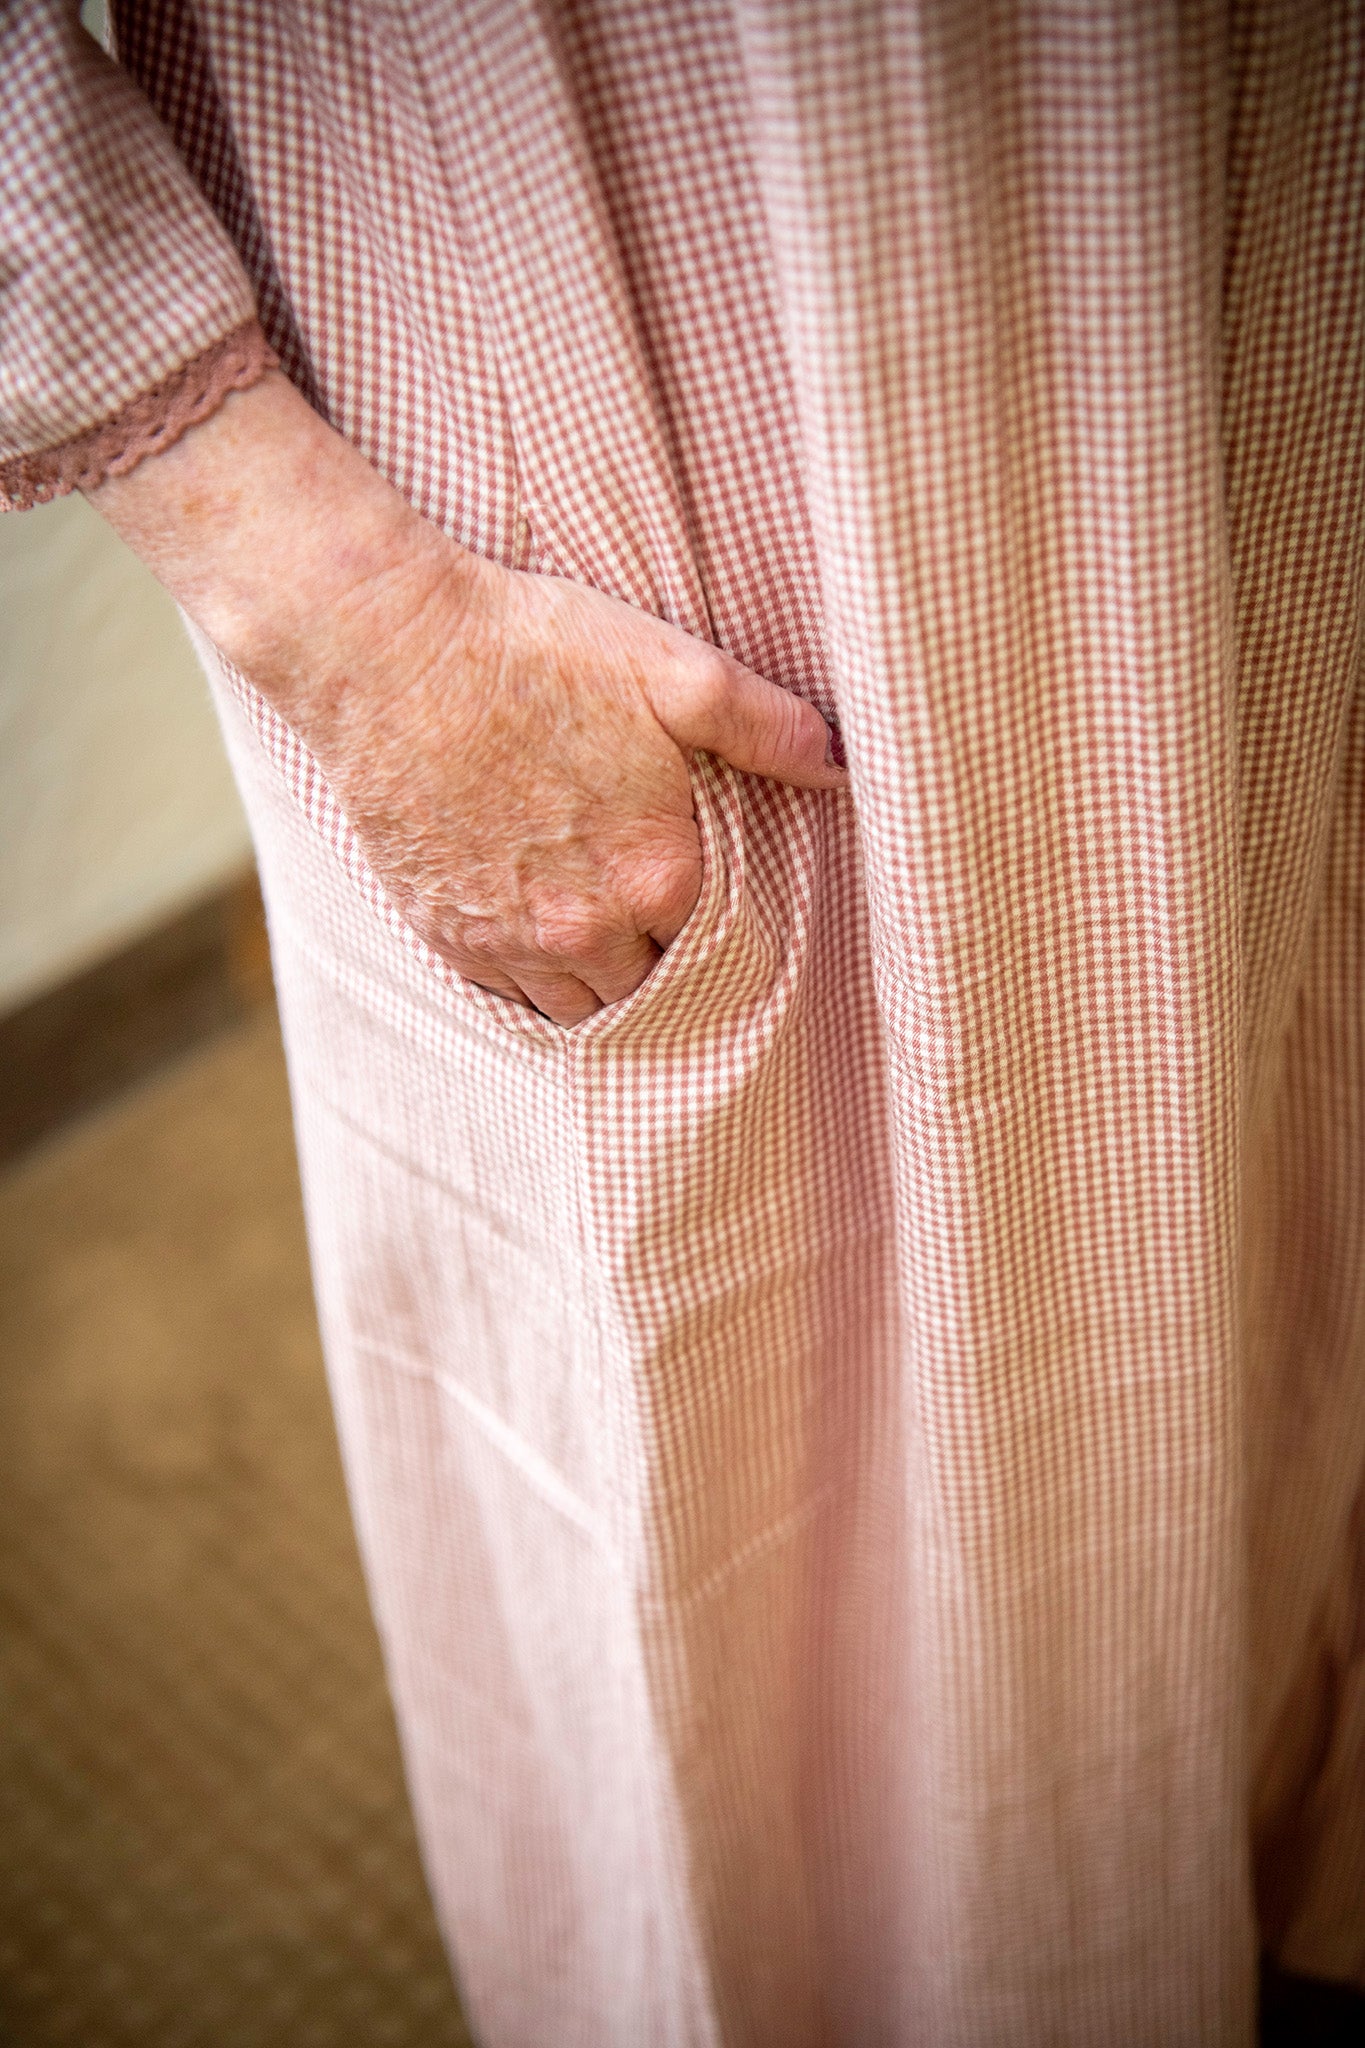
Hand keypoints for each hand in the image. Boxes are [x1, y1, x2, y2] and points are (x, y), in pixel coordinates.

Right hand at [89, 370, 844, 1022]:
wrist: (387, 652)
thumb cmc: (534, 649)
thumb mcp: (672, 666)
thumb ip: (768, 723)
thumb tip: (846, 765)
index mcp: (659, 875)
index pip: (727, 951)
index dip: (732, 932)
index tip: (732, 911)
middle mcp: (588, 929)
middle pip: (657, 989)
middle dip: (670, 963)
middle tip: (675, 926)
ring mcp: (512, 942)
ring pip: (584, 1007)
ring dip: (606, 980)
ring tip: (617, 938)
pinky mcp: (448, 938)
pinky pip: (514, 998)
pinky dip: (538, 982)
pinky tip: (548, 937)